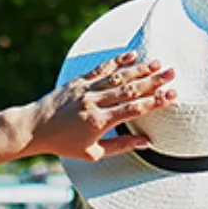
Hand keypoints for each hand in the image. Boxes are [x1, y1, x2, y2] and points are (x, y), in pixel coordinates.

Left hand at [24, 52, 175, 162]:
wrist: (34, 128)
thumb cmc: (64, 144)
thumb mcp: (93, 153)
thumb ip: (121, 146)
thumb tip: (147, 143)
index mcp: (99, 122)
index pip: (133, 109)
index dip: (155, 102)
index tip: (173, 95)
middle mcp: (94, 103)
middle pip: (129, 90)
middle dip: (153, 82)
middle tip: (172, 74)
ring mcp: (86, 89)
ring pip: (118, 77)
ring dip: (140, 69)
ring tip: (159, 64)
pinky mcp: (79, 81)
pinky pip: (102, 69)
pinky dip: (118, 61)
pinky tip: (133, 55)